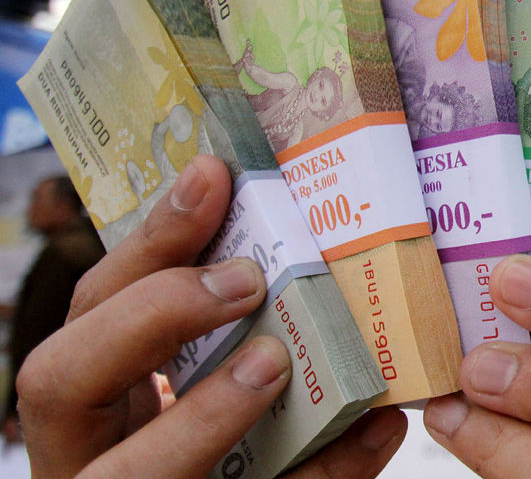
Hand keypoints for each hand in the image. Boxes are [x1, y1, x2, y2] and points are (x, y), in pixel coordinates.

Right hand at [16, 155, 404, 478]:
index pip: (90, 307)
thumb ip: (231, 313)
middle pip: (59, 381)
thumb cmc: (226, 426)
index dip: (146, 243)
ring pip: (125, 476)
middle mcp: (90, 447)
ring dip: (203, 416)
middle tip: (245, 280)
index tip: (213, 178)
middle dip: (148, 318)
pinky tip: (375, 429)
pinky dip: (320, 472)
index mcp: (94, 390)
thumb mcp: (210, 363)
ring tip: (276, 364)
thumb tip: (315, 240)